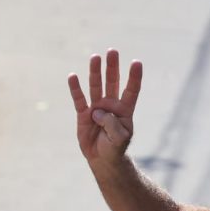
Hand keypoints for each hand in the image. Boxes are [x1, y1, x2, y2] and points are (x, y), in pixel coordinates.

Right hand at [66, 50, 140, 165]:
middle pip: (112, 82)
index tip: (137, 62)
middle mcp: (111, 105)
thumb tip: (97, 111)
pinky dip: (75, 88)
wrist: (103, 159)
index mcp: (124, 109)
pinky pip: (79, 99)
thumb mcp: (119, 138)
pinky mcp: (83, 114)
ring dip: (95, 72)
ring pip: (96, 86)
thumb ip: (111, 124)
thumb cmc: (115, 147)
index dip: (134, 77)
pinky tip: (73, 76)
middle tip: (112, 51)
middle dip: (112, 67)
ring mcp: (96, 108)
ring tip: (95, 57)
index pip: (131, 90)